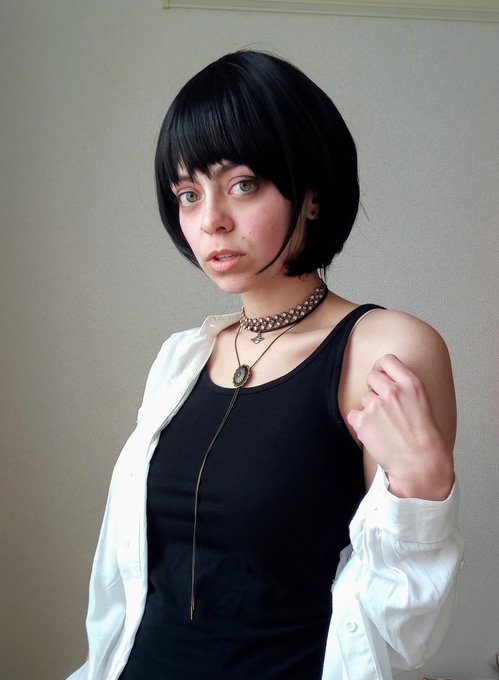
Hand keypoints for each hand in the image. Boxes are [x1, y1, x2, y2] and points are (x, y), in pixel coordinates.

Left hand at [347, 354, 454, 499]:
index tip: (381, 377)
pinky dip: (361, 424)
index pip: (387, 360)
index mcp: (411, 384)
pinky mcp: (363, 421)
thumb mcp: (422, 402)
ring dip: (370, 410)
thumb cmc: (424, 437)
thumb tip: (384, 377)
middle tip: (384, 407)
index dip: (381, 368)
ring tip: (386, 426)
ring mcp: (377, 405)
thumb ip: (404, 387)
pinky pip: (354, 415)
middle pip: (371, 376)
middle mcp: (393, 391)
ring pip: (364, 398)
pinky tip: (376, 434)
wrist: (420, 464)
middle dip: (374, 389)